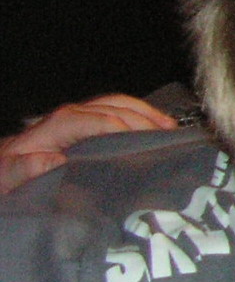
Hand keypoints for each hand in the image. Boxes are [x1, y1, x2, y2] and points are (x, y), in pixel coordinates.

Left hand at [0, 95, 176, 194]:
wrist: (1, 166)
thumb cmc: (5, 175)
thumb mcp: (6, 176)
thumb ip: (23, 169)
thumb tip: (53, 159)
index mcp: (56, 126)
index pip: (98, 120)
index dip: (124, 129)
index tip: (147, 144)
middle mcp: (70, 115)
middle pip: (114, 107)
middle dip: (144, 117)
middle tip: (170, 135)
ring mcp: (78, 116)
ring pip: (118, 104)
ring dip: (146, 112)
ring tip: (170, 127)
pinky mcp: (84, 123)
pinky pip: (116, 110)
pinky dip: (138, 114)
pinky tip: (154, 126)